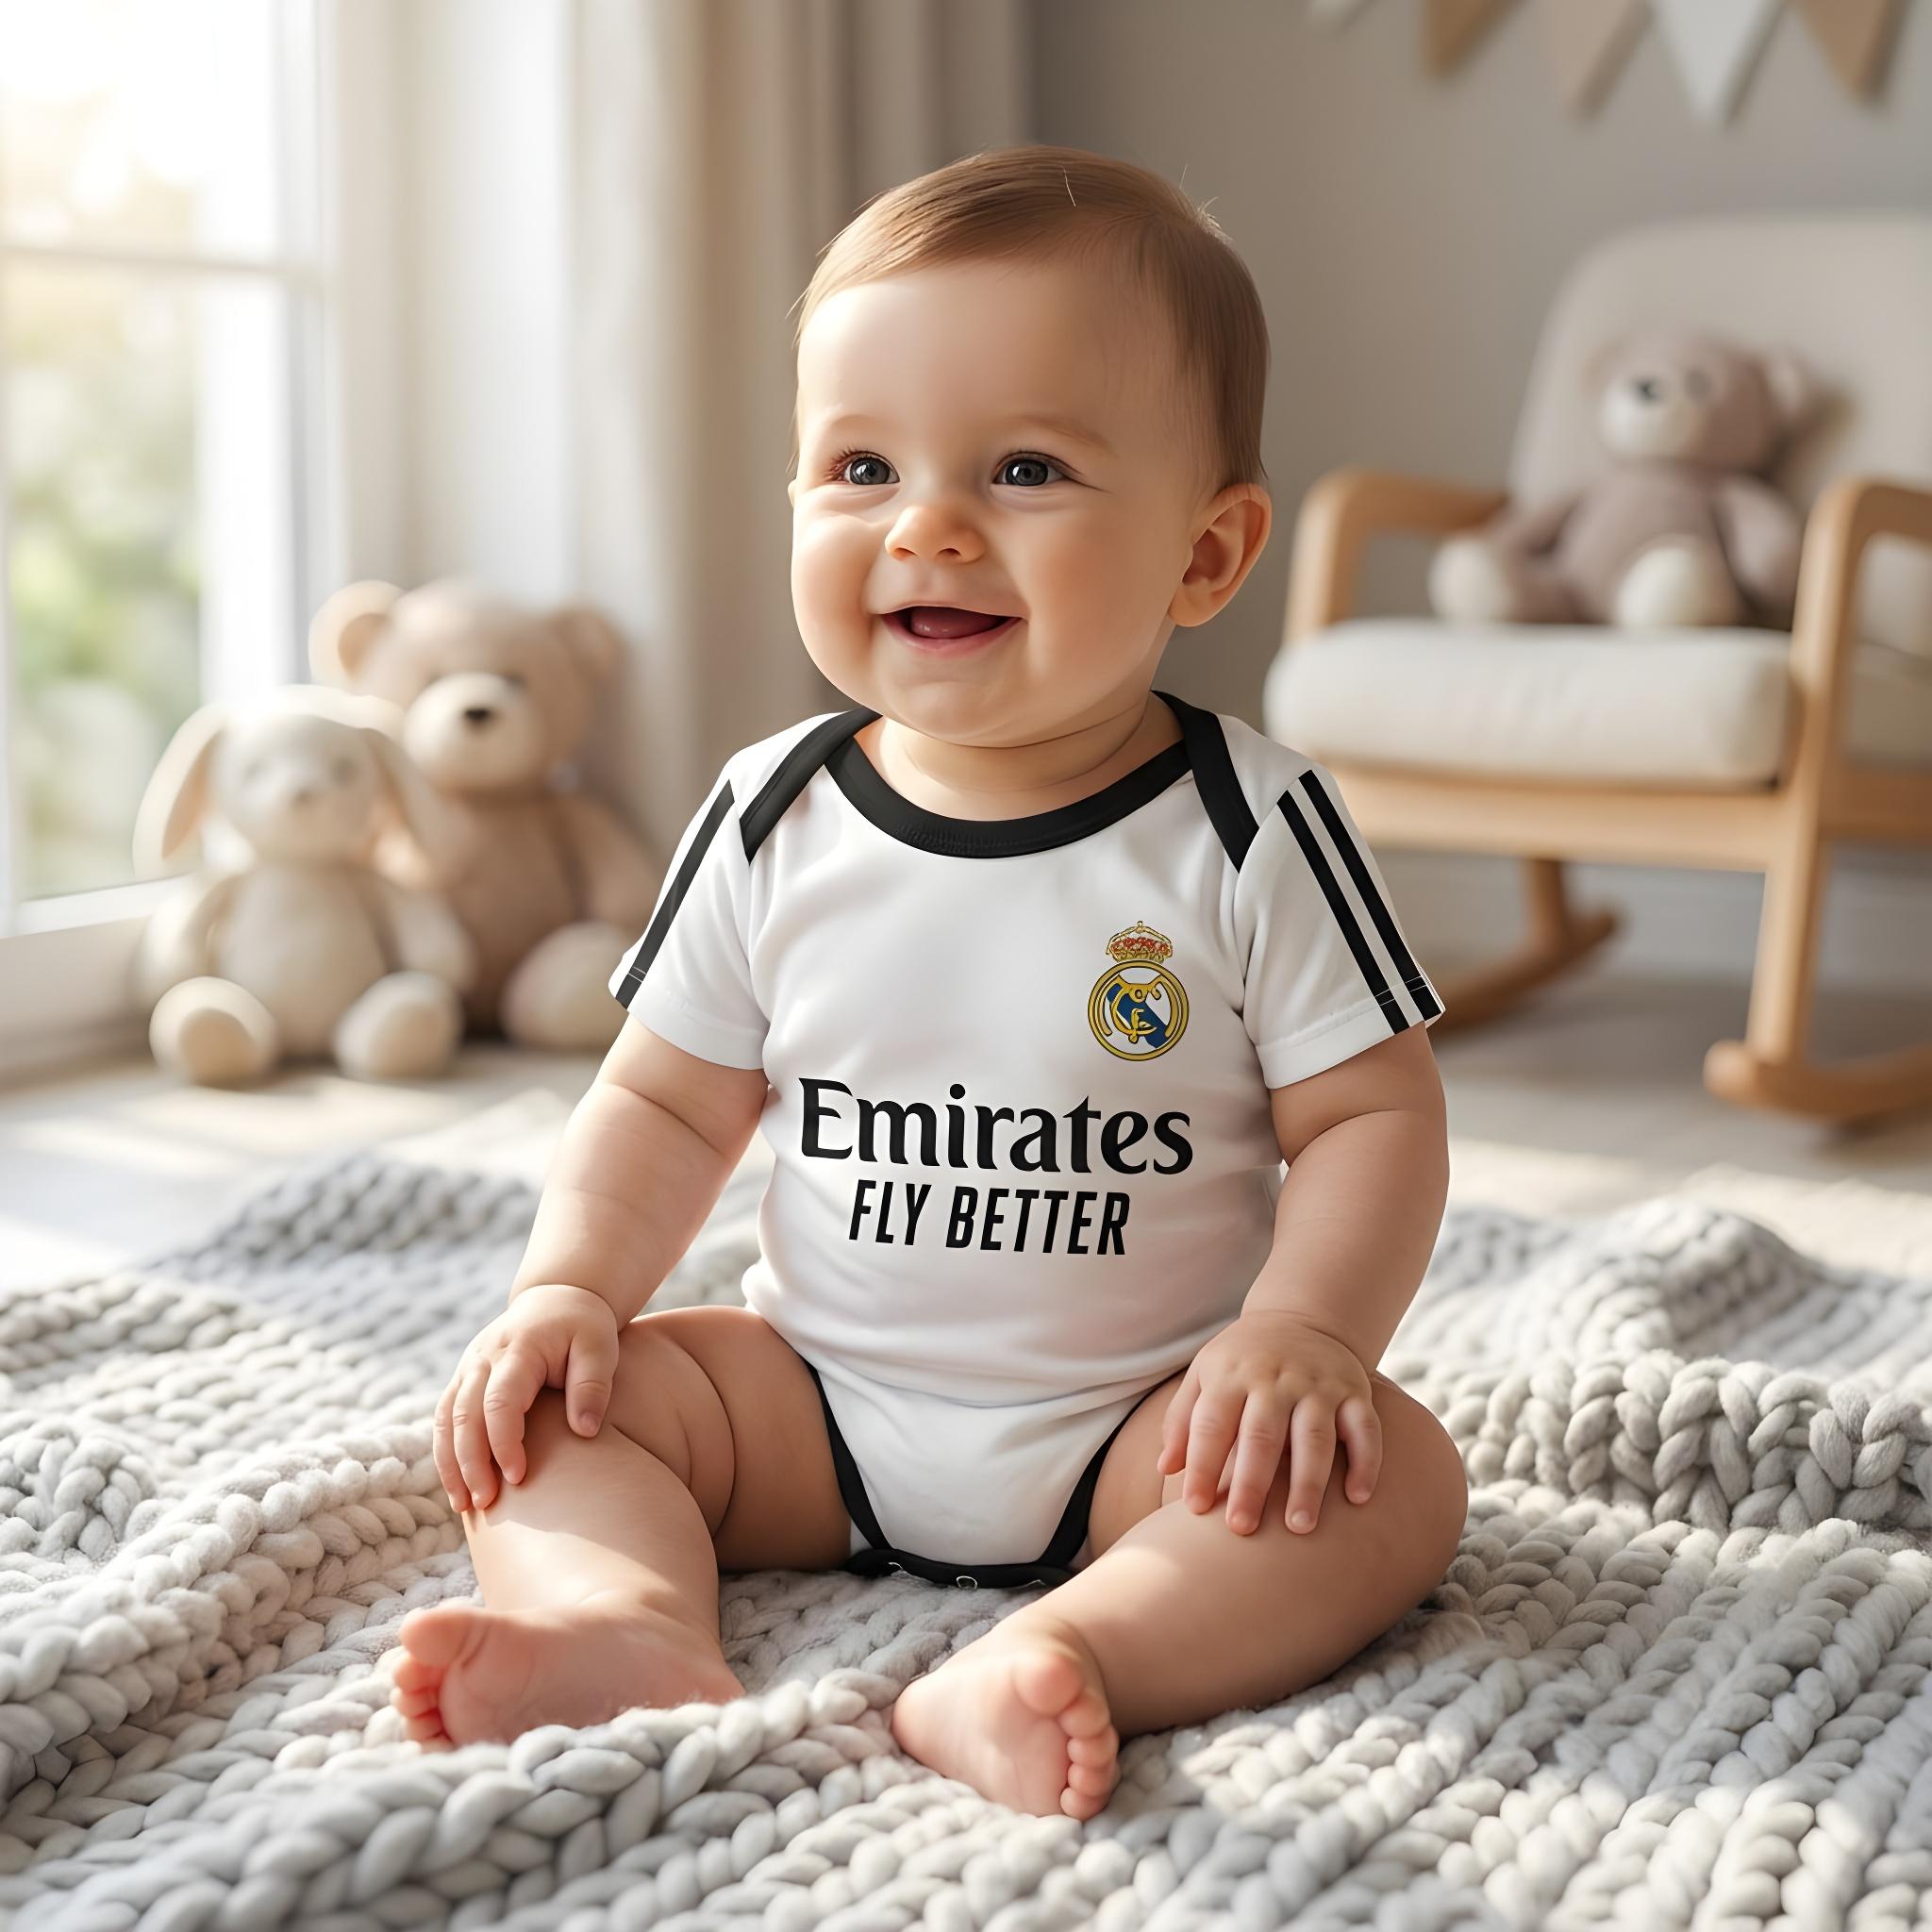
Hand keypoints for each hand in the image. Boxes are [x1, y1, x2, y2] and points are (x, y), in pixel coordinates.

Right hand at [434, 1282, 620, 1514]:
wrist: (557, 1297)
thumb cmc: (583, 1327)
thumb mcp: (599, 1347)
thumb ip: (592, 1385)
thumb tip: (584, 1431)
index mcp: (518, 1349)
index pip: (501, 1402)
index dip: (505, 1442)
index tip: (519, 1478)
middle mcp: (483, 1358)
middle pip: (464, 1415)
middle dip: (471, 1463)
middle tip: (485, 1503)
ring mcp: (468, 1367)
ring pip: (446, 1419)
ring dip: (451, 1463)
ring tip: (465, 1506)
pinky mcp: (463, 1379)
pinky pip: (444, 1418)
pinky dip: (446, 1452)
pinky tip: (457, 1485)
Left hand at [1154, 1310, 1380, 1535]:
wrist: (1302, 1317)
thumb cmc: (1242, 1360)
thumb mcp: (1204, 1375)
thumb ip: (1182, 1420)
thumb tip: (1165, 1470)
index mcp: (1231, 1375)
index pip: (1212, 1424)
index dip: (1202, 1466)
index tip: (1195, 1508)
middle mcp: (1276, 1379)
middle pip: (1262, 1437)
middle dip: (1251, 1485)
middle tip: (1242, 1529)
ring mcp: (1318, 1386)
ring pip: (1315, 1438)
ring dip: (1308, 1484)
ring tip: (1298, 1527)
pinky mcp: (1355, 1392)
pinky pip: (1365, 1429)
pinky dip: (1366, 1463)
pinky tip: (1358, 1499)